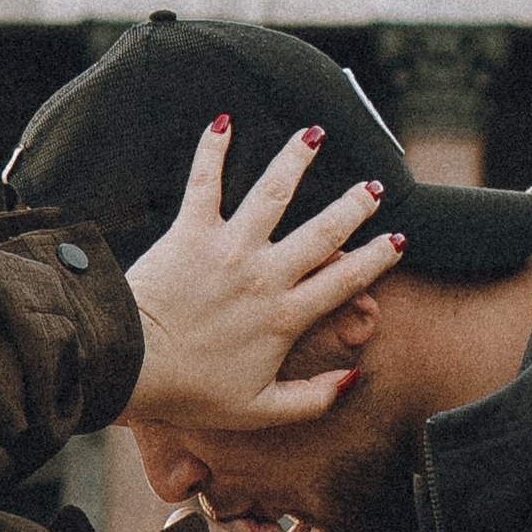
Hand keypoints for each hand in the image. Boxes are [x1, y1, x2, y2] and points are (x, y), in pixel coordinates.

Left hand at [124, 121, 400, 435]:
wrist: (131, 365)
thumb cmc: (190, 392)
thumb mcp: (259, 410)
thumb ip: (312, 399)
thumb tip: (353, 378)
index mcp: (285, 317)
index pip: (345, 280)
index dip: (377, 258)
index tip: (399, 239)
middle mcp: (265, 275)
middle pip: (322, 231)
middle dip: (353, 206)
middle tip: (375, 187)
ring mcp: (229, 248)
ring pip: (273, 194)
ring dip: (296, 160)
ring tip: (315, 135)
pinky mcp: (191, 232)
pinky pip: (205, 182)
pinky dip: (212, 150)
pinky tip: (224, 121)